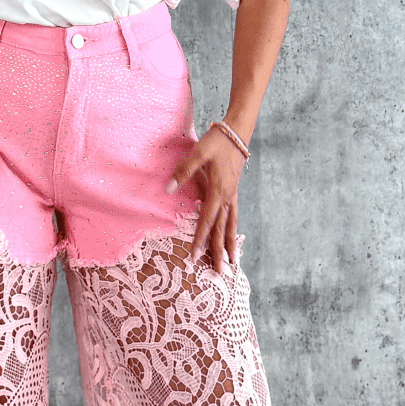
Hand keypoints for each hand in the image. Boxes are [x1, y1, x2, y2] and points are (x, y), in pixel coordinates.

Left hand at [165, 125, 245, 271]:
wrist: (236, 132)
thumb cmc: (216, 141)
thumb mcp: (198, 153)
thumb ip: (183, 172)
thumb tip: (168, 189)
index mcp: (219, 191)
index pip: (207, 221)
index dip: (200, 239)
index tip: (195, 256)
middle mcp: (227, 197)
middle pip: (222, 229)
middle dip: (219, 252)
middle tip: (221, 273)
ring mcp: (232, 195)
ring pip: (230, 225)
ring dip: (230, 245)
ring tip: (233, 263)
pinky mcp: (233, 192)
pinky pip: (233, 216)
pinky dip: (232, 230)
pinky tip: (232, 238)